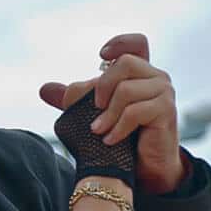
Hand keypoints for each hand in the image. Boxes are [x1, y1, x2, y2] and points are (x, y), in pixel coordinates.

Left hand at [40, 34, 187, 193]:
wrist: (144, 168)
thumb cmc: (123, 137)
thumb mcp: (94, 114)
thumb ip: (73, 99)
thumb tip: (44, 89)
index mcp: (141, 72)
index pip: (137, 43)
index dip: (120, 43)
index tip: (100, 56)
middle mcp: (156, 77)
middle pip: (125, 63)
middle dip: (103, 86)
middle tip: (94, 108)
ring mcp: (164, 93)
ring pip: (126, 89)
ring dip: (107, 114)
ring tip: (98, 131)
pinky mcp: (166, 111)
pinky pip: (134, 111)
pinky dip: (117, 128)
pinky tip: (110, 140)